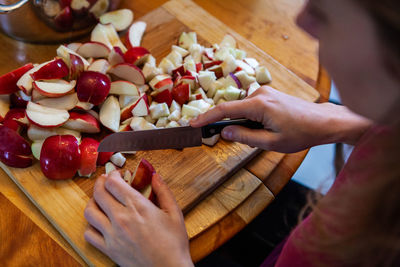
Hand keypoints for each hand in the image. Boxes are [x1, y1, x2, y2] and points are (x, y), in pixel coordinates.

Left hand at [84, 171, 192, 266]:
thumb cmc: (174, 243)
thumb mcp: (175, 213)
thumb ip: (163, 191)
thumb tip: (155, 176)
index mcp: (138, 207)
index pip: (113, 183)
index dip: (112, 175)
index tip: (116, 174)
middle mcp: (122, 218)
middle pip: (99, 193)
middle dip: (100, 183)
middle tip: (105, 181)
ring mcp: (113, 235)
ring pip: (89, 212)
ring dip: (92, 202)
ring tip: (99, 200)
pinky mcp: (109, 249)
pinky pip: (89, 234)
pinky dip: (91, 226)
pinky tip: (100, 223)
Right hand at [191, 86, 371, 152]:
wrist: (323, 121)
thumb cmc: (301, 133)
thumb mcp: (271, 142)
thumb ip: (245, 137)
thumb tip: (224, 133)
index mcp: (259, 105)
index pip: (225, 109)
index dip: (207, 117)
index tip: (193, 124)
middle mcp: (259, 93)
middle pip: (233, 109)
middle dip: (228, 125)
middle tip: (236, 141)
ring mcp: (264, 93)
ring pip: (242, 109)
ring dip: (243, 124)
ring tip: (262, 137)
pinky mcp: (268, 95)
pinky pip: (250, 107)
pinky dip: (249, 119)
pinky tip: (264, 130)